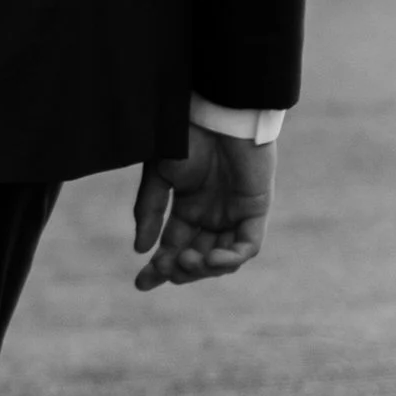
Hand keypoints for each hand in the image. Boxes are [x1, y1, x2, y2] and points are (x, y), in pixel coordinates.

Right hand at [132, 123, 276, 291]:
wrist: (215, 111)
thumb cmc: (185, 135)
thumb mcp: (159, 176)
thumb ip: (151, 211)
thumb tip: (140, 249)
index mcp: (188, 206)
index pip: (174, 246)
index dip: (159, 267)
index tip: (141, 283)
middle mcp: (213, 214)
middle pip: (197, 257)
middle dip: (180, 271)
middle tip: (165, 270)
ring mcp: (235, 213)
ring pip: (223, 258)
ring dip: (204, 268)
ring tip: (187, 261)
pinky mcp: (256, 208)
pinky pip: (248, 246)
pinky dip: (232, 258)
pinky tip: (212, 260)